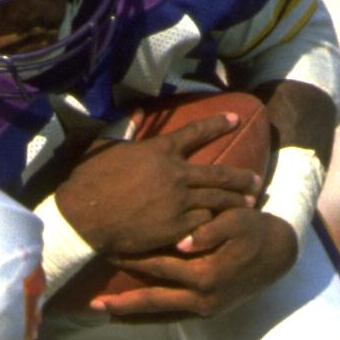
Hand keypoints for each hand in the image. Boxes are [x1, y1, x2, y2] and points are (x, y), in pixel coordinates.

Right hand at [51, 111, 263, 260]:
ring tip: (249, 204)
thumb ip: (126, 128)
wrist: (83, 216)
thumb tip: (139, 111)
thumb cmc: (89, 180)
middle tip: (256, 178)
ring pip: (217, 200)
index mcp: (160, 150)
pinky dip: (216, 224)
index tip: (235, 118)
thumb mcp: (105, 146)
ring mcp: (178, 202)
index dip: (218, 123)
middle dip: (240, 176)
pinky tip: (227, 226)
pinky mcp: (174, 228)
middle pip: (218, 173)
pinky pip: (204, 224)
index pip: (196, 131)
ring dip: (236, 202)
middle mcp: (176, 174)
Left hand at [89, 207, 298, 322]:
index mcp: (207, 274)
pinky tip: (128, 317)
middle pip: (154, 300)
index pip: (161, 267)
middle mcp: (203, 298)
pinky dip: (149, 318)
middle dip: (122, 300)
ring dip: (131, 315)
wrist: (279, 254)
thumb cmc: (254, 230)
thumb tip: (184, 242)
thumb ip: (211, 229)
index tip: (109, 252)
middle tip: (92, 301)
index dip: (134, 260)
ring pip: (160, 315)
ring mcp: (205, 309)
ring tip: (103, 313)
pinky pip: (172, 318)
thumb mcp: (239, 220)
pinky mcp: (207, 312)